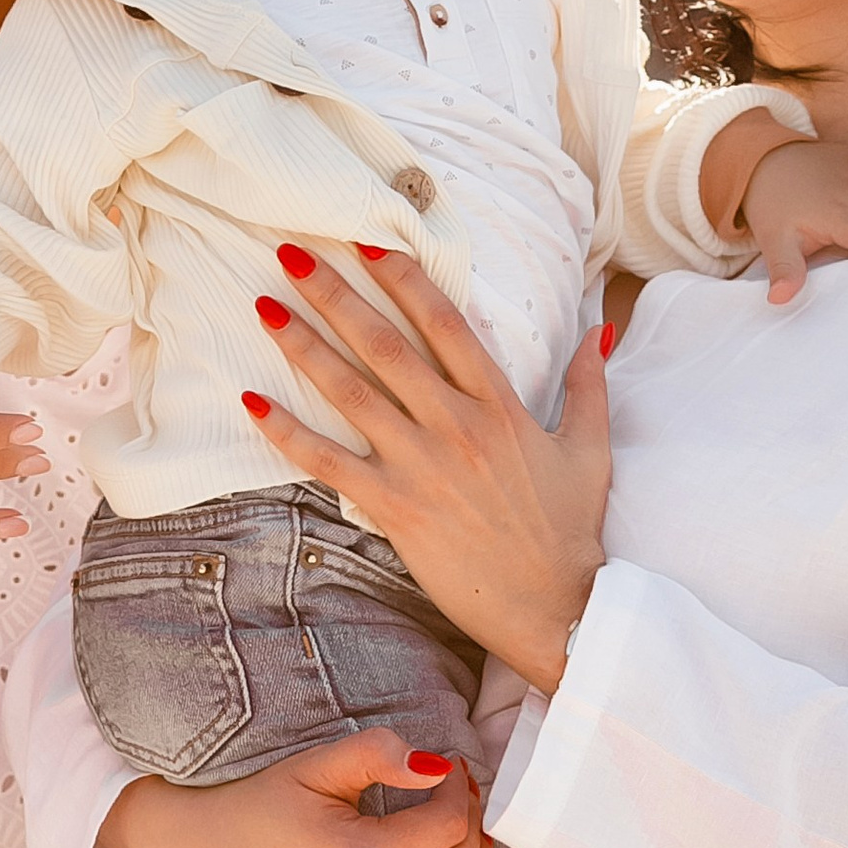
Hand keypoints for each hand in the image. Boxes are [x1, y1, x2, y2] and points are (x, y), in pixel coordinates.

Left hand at [241, 246, 606, 696]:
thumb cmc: (570, 531)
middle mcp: (457, 425)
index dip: (404, 279)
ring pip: (351, 391)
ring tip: (264, 306)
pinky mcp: (395, 508)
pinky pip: (329, 462)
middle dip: (336, 294)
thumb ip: (588, 385)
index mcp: (501, 406)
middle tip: (292, 252)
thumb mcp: (591, 450)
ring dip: (303, 345)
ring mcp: (422, 466)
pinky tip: (251, 402)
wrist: (556, 607)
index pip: (446, 324)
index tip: (367, 241)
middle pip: (386, 344)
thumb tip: (597, 329)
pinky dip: (287, 431)